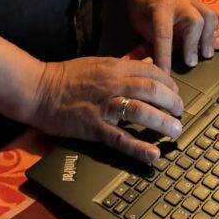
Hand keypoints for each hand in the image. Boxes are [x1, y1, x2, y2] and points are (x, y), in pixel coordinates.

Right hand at [31, 54, 182, 163]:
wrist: (38, 89)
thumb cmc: (67, 76)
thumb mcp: (100, 63)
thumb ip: (126, 65)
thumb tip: (150, 65)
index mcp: (116, 67)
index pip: (153, 72)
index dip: (170, 84)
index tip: (175, 94)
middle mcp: (113, 84)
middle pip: (153, 90)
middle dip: (173, 102)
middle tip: (180, 113)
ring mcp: (104, 106)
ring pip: (142, 111)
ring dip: (163, 122)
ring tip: (175, 130)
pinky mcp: (93, 127)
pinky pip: (120, 138)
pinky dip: (139, 148)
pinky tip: (153, 155)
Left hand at [122, 0, 218, 71]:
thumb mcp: (137, 19)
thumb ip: (151, 37)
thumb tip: (161, 59)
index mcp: (160, 6)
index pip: (164, 33)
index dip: (165, 54)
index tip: (165, 72)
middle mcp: (179, 3)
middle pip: (195, 21)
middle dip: (194, 44)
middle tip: (191, 63)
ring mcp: (192, 1)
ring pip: (209, 17)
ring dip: (210, 37)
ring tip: (207, 54)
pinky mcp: (199, 3)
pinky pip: (212, 16)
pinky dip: (215, 31)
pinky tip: (214, 44)